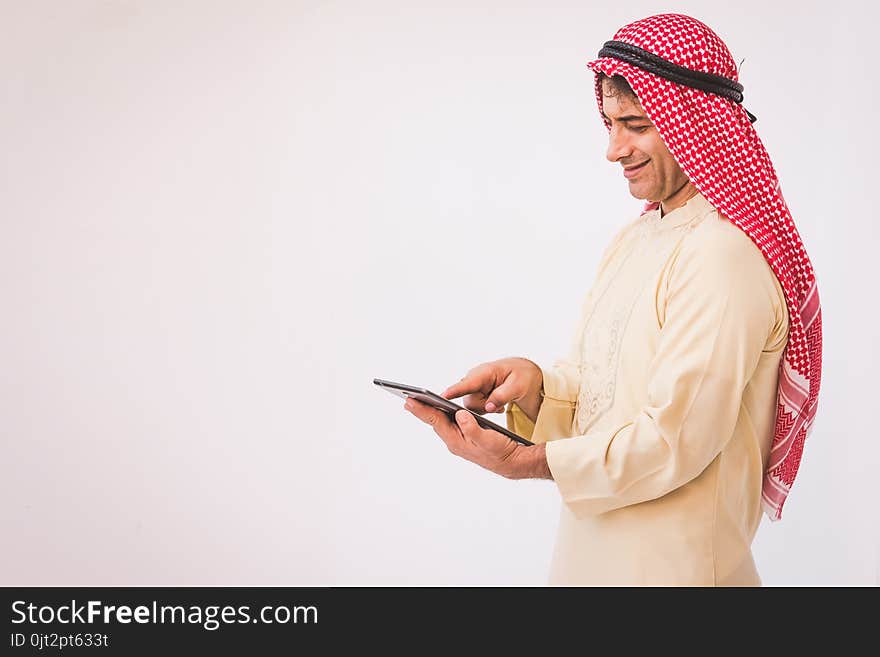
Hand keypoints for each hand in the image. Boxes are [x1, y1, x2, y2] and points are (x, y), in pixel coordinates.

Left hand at [403, 398, 549, 479]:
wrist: (511, 461)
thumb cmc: (501, 451)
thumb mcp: (488, 439)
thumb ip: (472, 428)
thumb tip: (460, 415)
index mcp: (456, 441)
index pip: (435, 421)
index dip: (422, 410)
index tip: (409, 401)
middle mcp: (454, 441)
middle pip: (434, 421)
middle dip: (421, 409)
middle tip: (407, 398)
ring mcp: (459, 440)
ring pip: (441, 422)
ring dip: (430, 411)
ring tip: (418, 401)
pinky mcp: (465, 437)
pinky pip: (449, 424)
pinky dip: (442, 414)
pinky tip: (440, 407)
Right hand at [442, 357, 542, 420]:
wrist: (522, 374)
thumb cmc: (521, 375)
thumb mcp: (518, 386)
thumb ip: (502, 396)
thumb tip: (488, 408)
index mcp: (484, 372)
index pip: (466, 383)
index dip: (453, 392)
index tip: (441, 398)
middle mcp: (474, 379)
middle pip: (468, 402)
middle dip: (484, 406)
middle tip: (500, 404)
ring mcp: (472, 387)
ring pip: (471, 408)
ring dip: (486, 408)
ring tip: (500, 403)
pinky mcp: (473, 394)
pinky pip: (474, 408)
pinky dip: (486, 409)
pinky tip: (497, 404)